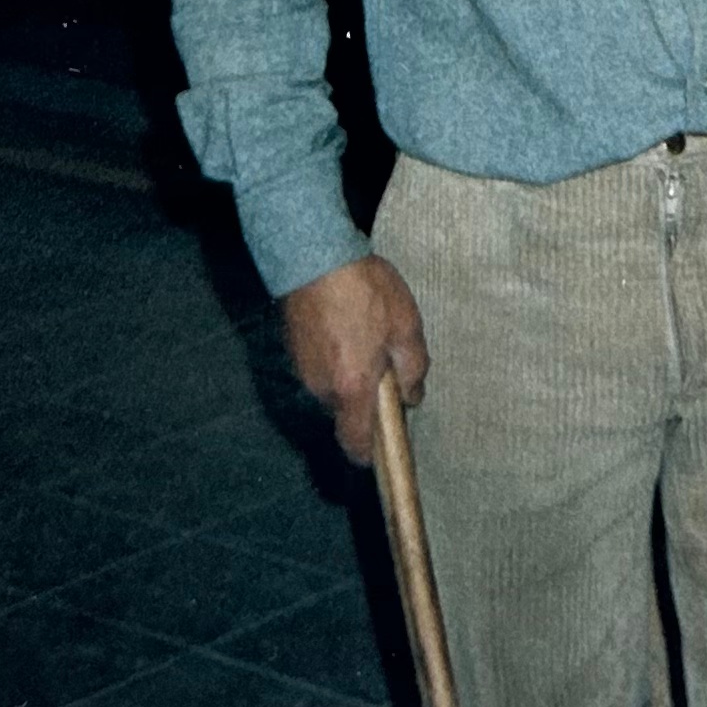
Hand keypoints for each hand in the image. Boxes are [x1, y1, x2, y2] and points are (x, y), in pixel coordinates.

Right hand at [283, 255, 428, 464]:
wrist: (314, 254)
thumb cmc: (365, 290)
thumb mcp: (405, 326)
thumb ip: (413, 369)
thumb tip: (412, 397)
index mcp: (353, 388)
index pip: (355, 444)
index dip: (370, 452)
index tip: (385, 444)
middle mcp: (322, 387)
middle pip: (346, 413)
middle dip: (365, 398)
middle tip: (385, 363)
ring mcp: (302, 368)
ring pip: (332, 388)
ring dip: (349, 374)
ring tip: (365, 334)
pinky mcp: (292, 349)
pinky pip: (318, 366)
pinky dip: (333, 357)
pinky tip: (345, 325)